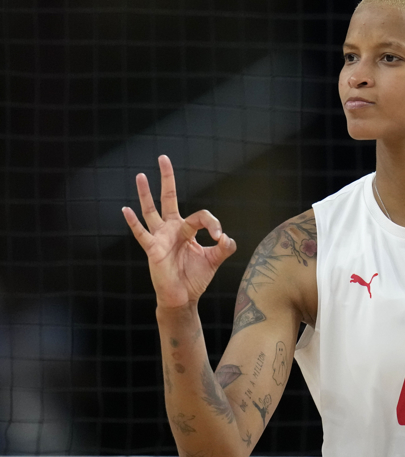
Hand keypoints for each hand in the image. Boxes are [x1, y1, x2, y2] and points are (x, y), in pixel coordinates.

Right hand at [122, 155, 236, 309]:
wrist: (183, 297)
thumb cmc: (196, 278)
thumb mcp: (214, 260)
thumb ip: (224, 248)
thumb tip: (227, 237)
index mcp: (186, 230)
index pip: (200, 216)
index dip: (213, 223)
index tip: (220, 237)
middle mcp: (171, 230)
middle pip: (168, 199)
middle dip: (167, 179)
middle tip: (164, 158)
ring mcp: (160, 238)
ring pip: (151, 211)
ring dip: (146, 194)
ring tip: (141, 175)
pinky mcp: (153, 250)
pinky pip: (141, 234)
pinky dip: (133, 222)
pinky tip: (126, 210)